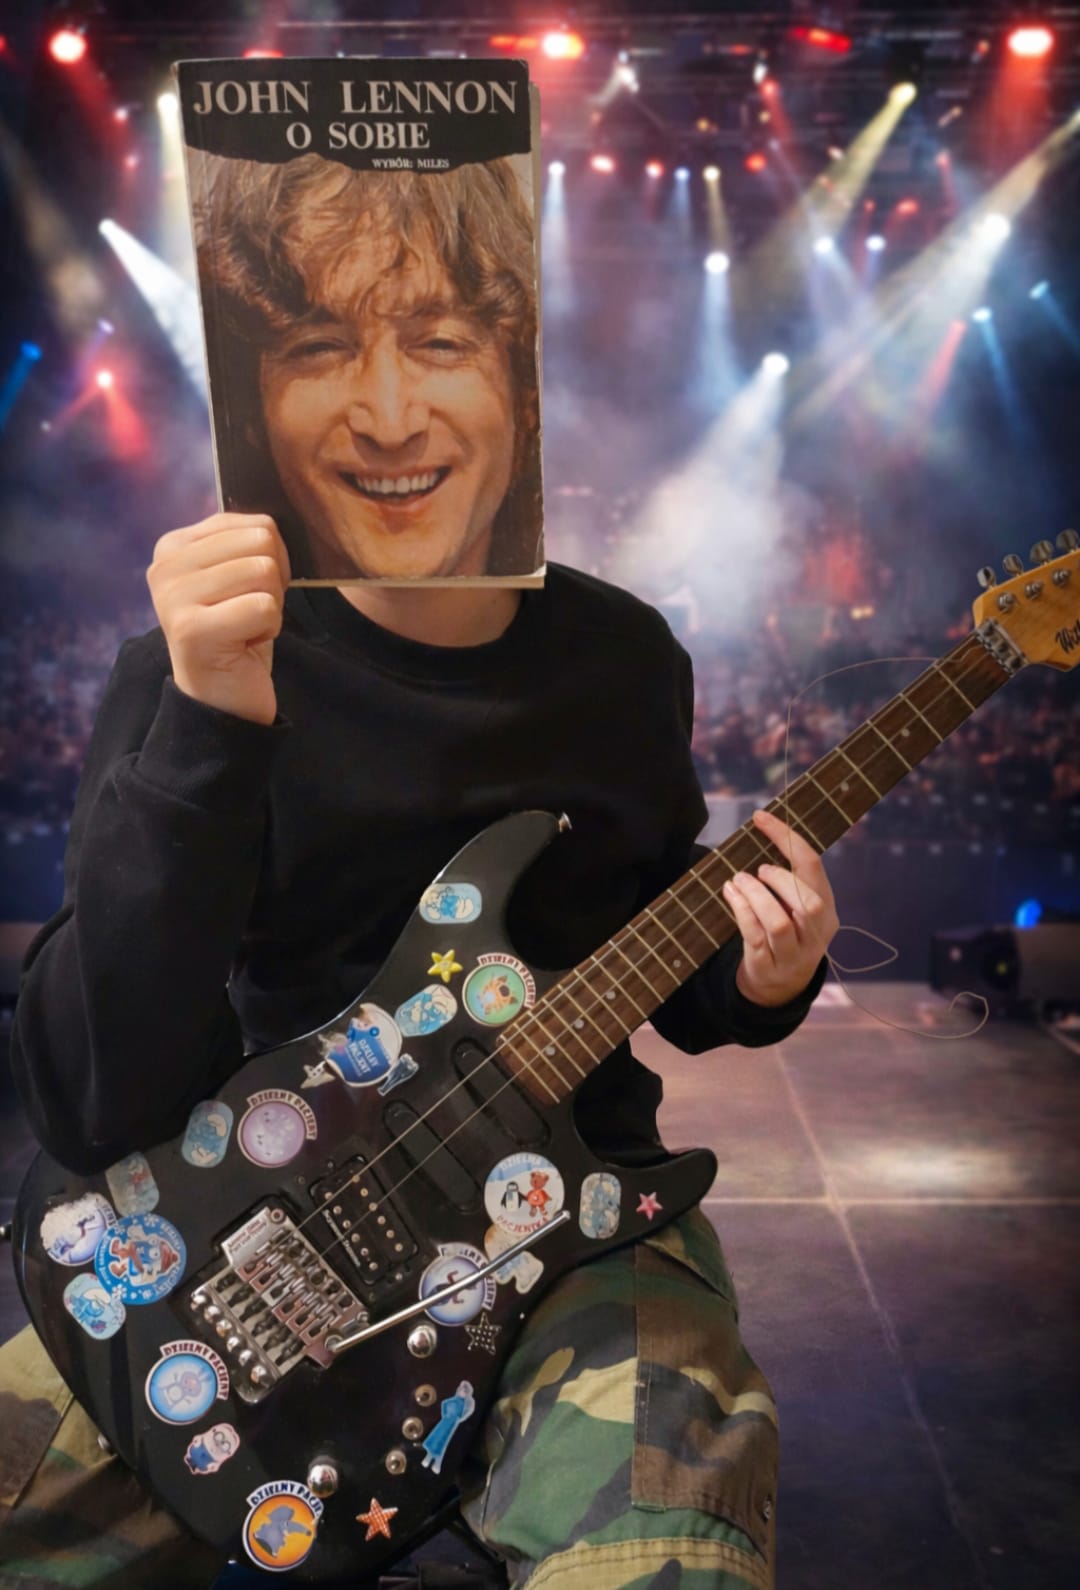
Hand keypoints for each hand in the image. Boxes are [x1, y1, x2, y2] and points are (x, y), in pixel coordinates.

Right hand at [147, 513, 290, 725]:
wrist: (222, 698)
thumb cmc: (237, 633)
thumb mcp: (236, 576)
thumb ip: (244, 542)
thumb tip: (272, 521)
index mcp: (173, 545)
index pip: (256, 522)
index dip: (273, 560)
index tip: (249, 591)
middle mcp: (165, 566)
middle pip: (262, 543)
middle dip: (273, 583)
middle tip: (249, 613)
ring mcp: (173, 597)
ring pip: (264, 573)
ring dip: (271, 608)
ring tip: (245, 627)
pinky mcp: (191, 629)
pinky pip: (264, 607)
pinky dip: (269, 630)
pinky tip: (244, 644)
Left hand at [722, 808, 837, 1006]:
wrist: (781, 984)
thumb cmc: (786, 932)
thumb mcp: (797, 907)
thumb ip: (789, 879)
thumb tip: (763, 831)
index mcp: (828, 909)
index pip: (813, 866)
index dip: (786, 837)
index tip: (761, 817)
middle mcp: (816, 933)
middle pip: (808, 903)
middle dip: (779, 879)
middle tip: (758, 870)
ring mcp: (795, 954)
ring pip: (780, 922)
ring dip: (755, 896)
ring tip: (739, 881)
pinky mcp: (769, 966)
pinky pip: (755, 936)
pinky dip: (741, 911)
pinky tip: (730, 894)